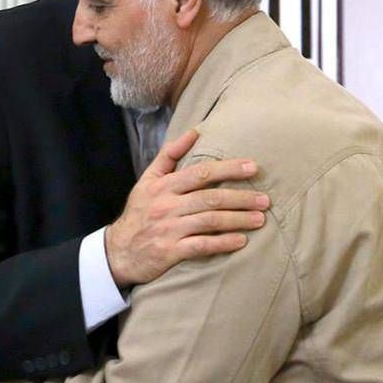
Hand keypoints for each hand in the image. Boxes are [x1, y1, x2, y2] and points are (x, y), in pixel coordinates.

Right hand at [105, 129, 268, 287]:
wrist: (118, 251)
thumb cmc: (140, 213)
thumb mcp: (148, 180)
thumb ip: (169, 155)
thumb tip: (195, 131)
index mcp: (163, 186)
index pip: (200, 173)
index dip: (227, 169)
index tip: (252, 168)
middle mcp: (166, 205)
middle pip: (209, 197)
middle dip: (240, 198)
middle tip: (265, 199)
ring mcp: (168, 229)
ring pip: (209, 221)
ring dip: (238, 220)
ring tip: (260, 219)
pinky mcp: (169, 252)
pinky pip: (201, 246)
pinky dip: (223, 243)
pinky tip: (241, 241)